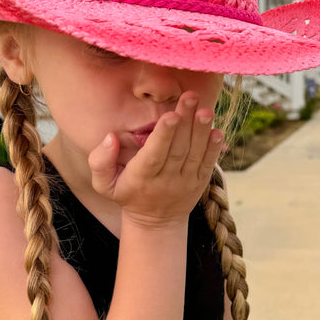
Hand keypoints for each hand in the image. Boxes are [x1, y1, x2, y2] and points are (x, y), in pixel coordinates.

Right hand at [88, 92, 223, 225]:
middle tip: (190, 97)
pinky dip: (214, 149)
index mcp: (141, 177)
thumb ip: (100, 161)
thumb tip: (110, 137)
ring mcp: (185, 181)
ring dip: (202, 131)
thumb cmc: (128, 194)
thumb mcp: (105, 184)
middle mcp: (166, 180)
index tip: (170, 115)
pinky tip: (218, 132)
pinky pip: (208, 164)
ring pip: (195, 154)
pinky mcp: (199, 182)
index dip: (163, 135)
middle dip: (185, 122)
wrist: (155, 222)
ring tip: (206, 110)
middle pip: (177, 149)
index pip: (154, 155)